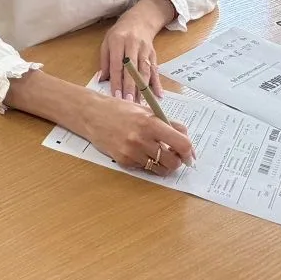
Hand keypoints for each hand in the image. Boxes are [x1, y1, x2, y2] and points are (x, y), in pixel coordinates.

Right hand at [80, 92, 194, 173]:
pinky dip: (146, 163)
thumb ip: (167, 123)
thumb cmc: (119, 110)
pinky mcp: (123, 161)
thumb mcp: (146, 110)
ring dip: (163, 164)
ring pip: (160, 169)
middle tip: (172, 155)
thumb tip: (187, 139)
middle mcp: (142, 139)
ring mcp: (132, 152)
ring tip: (157, 155)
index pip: (181, 143)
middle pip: (173, 162)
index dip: (189, 151)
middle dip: (177, 160)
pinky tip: (139, 152)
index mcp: (151, 123)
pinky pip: (144, 168)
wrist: (91, 114)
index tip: (189, 154)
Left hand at [98, 13, 162, 102]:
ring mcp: (145, 50)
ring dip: (143, 88)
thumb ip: (104, 61)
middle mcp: (133, 45)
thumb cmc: (119, 34)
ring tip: (140, 103)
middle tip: (129, 102)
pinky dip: (157, 83)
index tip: (116, 96)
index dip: (117, 81)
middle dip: (130, 87)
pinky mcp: (153, 54)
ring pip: (145, 71)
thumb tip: (102, 79)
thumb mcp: (107, 43)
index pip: (117, 65)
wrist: (139, 20)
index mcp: (118, 42)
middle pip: (132, 69)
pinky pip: (155, 70)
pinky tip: (158, 95)